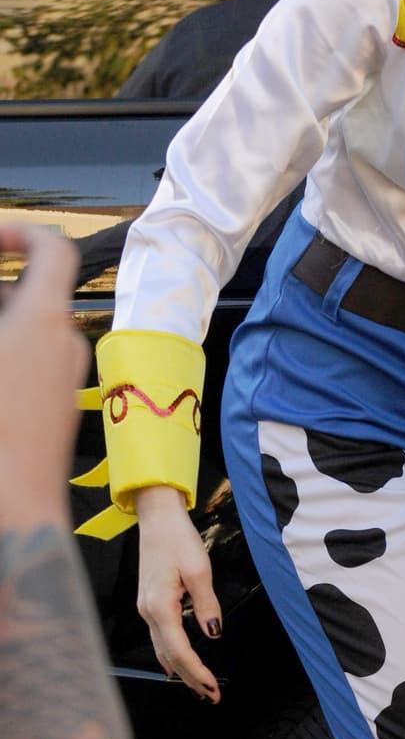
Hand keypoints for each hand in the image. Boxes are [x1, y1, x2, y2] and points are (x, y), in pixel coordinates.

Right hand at [0, 224, 88, 531]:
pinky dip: (10, 356)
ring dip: (4, 323)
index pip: (54, 249)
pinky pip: (34, 363)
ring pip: (32, 330)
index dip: (22, 232)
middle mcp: (65, 343)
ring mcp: (66, 377)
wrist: (16, 506)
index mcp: (44, 320)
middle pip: (35, 291)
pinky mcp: (59, 406)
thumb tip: (4, 317)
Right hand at [134, 485, 221, 702]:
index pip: (179, 649)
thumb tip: (214, 632)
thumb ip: (206, 603)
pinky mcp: (149, 601)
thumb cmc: (177, 539)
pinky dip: (171, 654)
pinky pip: (160, 636)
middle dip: (191, 678)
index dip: (196, 671)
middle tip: (212, 697)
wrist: (157, 518)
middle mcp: (148, 611)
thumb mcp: (198, 570)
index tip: (213, 687)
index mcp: (159, 605)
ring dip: (182, 669)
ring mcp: (146, 607)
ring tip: (199, 687)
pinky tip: (177, 665)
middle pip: (170, 655)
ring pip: (163, 648)